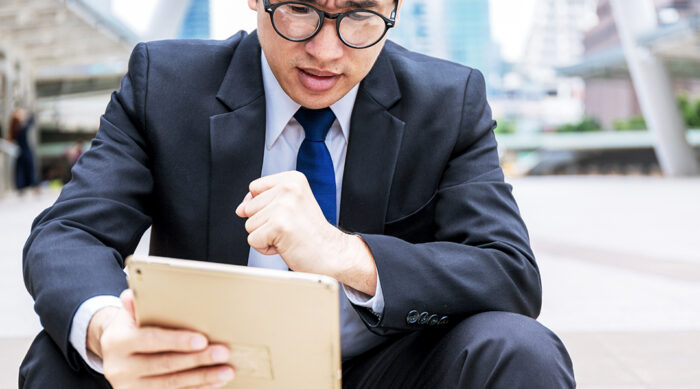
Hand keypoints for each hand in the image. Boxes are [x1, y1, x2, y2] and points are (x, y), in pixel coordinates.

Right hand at [87, 290, 234, 387]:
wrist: (111, 355)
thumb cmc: (128, 329)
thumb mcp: (127, 315)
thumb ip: (135, 305)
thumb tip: (133, 295)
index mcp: (117, 342)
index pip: (151, 340)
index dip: (177, 341)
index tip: (202, 340)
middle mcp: (120, 368)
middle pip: (165, 364)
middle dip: (198, 359)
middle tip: (223, 352)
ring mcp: (129, 386)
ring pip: (172, 383)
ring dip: (203, 377)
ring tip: (226, 370)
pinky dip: (196, 388)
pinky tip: (214, 382)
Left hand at [235, 171, 376, 294]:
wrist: (332, 254)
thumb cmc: (312, 233)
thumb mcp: (290, 206)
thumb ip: (263, 201)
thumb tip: (240, 209)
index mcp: (292, 179)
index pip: (254, 188)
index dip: (263, 206)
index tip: (287, 214)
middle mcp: (288, 188)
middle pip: (248, 207)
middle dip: (264, 223)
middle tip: (290, 228)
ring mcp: (284, 206)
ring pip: (249, 225)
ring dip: (266, 236)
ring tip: (289, 236)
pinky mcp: (278, 226)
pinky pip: (253, 240)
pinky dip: (266, 248)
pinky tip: (286, 245)